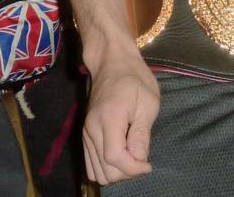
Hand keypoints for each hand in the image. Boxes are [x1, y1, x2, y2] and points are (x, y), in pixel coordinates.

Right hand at [83, 48, 160, 184]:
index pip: (115, 157)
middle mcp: (92, 128)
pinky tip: (121, 156)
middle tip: (142, 159)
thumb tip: (139, 159)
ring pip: (97, 171)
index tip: (148, 164)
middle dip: (126, 172)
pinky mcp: (85, 134)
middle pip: (105, 170)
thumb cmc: (135, 77)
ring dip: (117, 172)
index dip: (133, 168)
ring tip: (132, 157)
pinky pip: (91, 164)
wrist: (112, 61)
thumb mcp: (148, 101)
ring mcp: (86, 132)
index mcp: (109, 117)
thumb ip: (142, 132)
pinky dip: (106, 168)